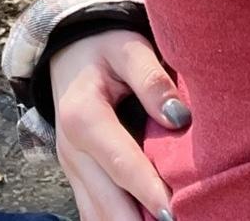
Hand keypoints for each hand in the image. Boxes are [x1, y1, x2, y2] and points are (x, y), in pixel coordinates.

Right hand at [51, 27, 186, 220]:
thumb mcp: (128, 48)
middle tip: (178, 220)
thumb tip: (179, 117)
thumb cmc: (105, 46)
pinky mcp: (78, 177)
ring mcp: (72, 169)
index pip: (122, 164)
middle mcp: (72, 151)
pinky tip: (148, 219)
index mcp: (83, 117)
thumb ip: (151, 79)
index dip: (150, 192)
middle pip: (107, 204)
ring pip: (98, 216)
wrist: (70, 50)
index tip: (176, 213)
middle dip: (141, 220)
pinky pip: (96, 212)